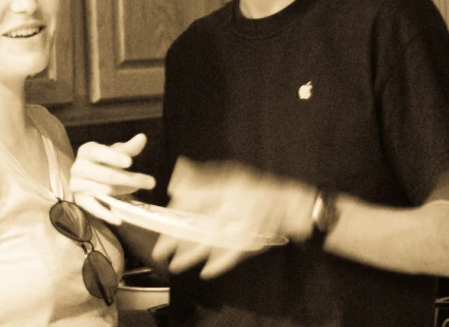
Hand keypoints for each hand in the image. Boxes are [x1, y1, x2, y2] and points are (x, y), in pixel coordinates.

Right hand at [70, 133, 155, 224]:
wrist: (89, 176)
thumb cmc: (105, 162)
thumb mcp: (117, 153)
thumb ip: (129, 148)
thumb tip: (142, 138)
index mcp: (87, 151)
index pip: (99, 152)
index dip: (114, 157)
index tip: (130, 162)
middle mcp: (78, 167)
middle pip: (105, 175)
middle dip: (129, 179)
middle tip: (150, 182)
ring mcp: (77, 184)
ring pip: (103, 190)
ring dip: (122, 191)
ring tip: (136, 190)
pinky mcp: (79, 200)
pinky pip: (92, 208)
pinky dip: (105, 214)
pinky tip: (118, 219)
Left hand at [152, 157, 314, 278]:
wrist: (288, 203)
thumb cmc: (255, 190)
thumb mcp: (228, 177)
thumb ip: (202, 179)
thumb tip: (176, 182)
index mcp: (224, 189)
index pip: (194, 200)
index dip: (176, 213)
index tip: (161, 222)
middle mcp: (231, 206)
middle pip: (198, 224)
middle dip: (177, 239)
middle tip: (160, 251)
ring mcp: (241, 224)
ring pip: (212, 242)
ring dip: (192, 255)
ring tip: (176, 265)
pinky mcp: (252, 240)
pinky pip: (233, 254)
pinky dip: (220, 264)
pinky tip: (206, 271)